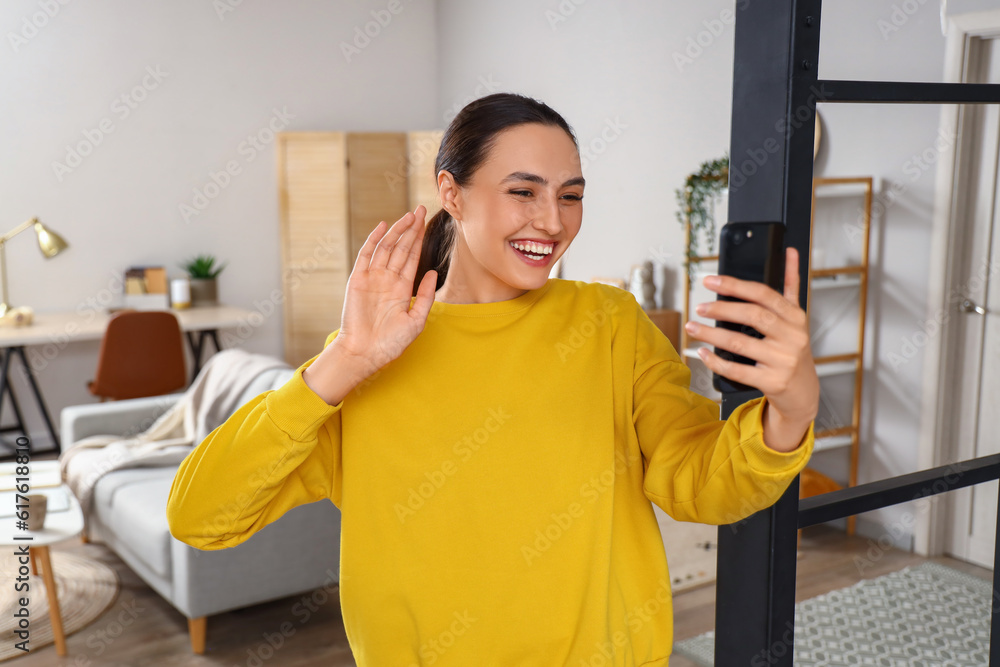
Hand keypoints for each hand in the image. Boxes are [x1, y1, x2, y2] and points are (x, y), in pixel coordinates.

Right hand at [331, 205, 437, 375]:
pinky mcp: (358, 279)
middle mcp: (388, 279)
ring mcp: (372, 278)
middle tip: (421, 209)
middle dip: (411, 229)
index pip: (412, 257)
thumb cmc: (391, 343)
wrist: (365, 353)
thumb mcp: (416, 320)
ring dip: (397, 231)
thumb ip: (425, 296)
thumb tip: (434, 273)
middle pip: (401, 248)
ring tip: (409, 215)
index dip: (419, 240)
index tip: (427, 223)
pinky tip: (384, 227)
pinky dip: (374, 240)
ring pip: (386, 248)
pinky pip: (366, 255)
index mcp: (402, 288)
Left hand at [684, 247, 818, 450]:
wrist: (803, 391)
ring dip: (711, 335)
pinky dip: (716, 361)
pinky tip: (702, 353)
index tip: (710, 281)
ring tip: (692, 327)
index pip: (763, 294)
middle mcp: (792, 337)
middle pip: (753, 316)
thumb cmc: (793, 349)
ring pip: (740, 344)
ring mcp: (783, 361)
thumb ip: (790, 286)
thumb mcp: (796, 318)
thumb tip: (790, 252)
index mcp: (796, 317)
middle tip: (700, 307)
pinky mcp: (772, 381)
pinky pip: (737, 370)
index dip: (735, 285)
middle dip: (721, 309)